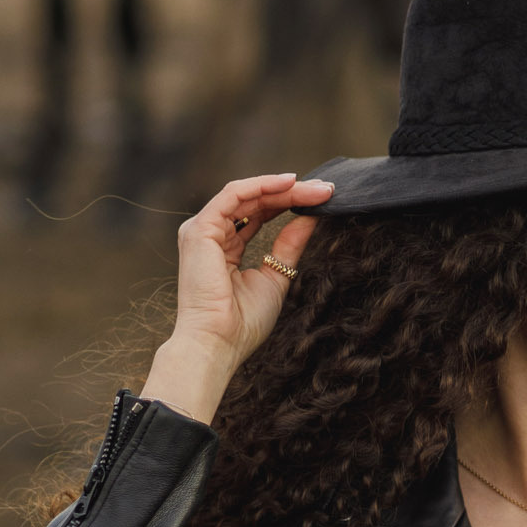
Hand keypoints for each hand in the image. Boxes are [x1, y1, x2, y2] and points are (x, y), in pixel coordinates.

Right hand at [141, 170, 332, 423]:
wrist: (219, 342)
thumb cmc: (242, 322)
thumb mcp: (276, 276)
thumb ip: (289, 245)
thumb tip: (310, 219)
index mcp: (224, 247)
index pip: (258, 214)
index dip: (288, 203)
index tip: (322, 199)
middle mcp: (211, 235)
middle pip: (255, 201)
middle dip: (291, 192)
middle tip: (326, 189)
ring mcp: (202, 230)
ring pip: (247, 195)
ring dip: (282, 188)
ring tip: (315, 188)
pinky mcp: (200, 229)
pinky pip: (233, 195)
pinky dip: (261, 185)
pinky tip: (288, 183)